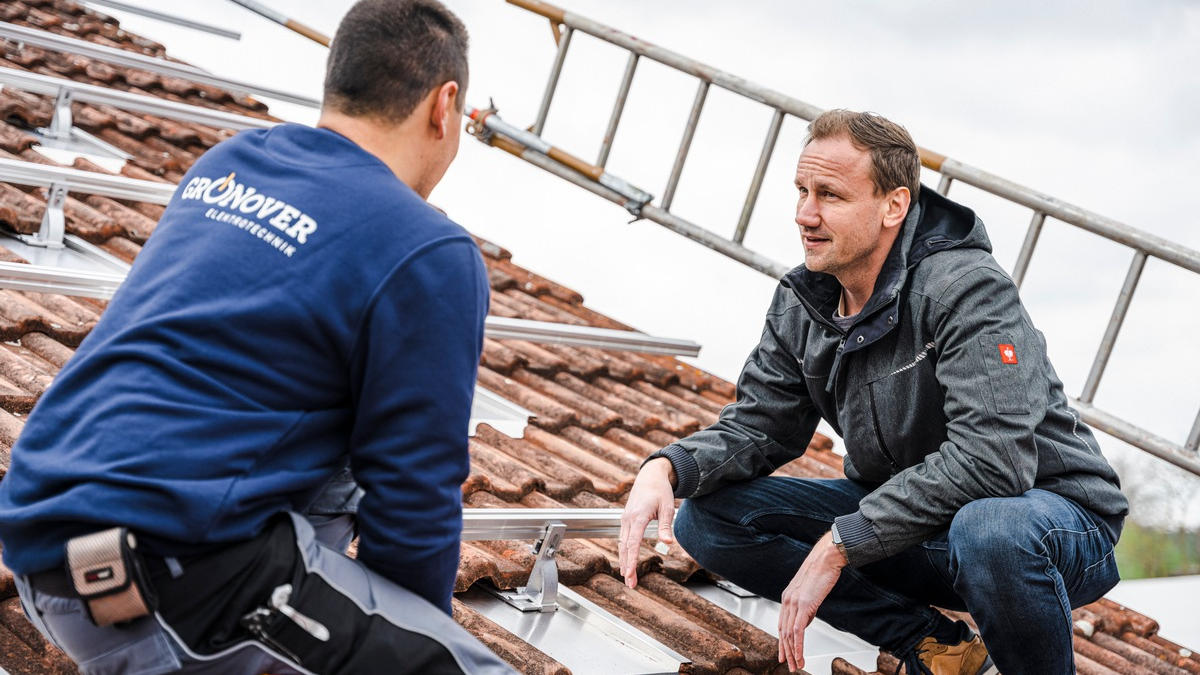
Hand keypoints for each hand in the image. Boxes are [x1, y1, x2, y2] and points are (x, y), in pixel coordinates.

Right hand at [618, 457, 676, 587]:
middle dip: (626, 566)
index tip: (629, 574)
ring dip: (624, 561)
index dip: (630, 560)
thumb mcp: (667, 507)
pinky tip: (627, 562)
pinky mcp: (626, 519)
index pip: (632, 543)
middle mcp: (628, 519)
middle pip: (624, 547)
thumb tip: (668, 543)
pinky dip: (624, 552)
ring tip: (628, 578)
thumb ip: (666, 526)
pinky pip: (623, 538)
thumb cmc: (660, 490)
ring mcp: (625, 519)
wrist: (650, 476)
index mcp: (638, 516)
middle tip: (631, 584)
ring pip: (622, 544)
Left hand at [777, 533, 847, 671]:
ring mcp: (794, 603)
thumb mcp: (810, 592)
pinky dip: (798, 646)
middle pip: (783, 632)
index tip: (784, 653)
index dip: (782, 641)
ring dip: (792, 653)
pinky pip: (798, 631)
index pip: (782, 624)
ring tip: (796, 665)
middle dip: (785, 651)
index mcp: (787, 597)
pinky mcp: (803, 605)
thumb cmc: (821, 571)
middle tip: (788, 665)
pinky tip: (800, 655)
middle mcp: (787, 601)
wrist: (826, 558)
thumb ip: (806, 607)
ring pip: (789, 634)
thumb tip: (805, 620)